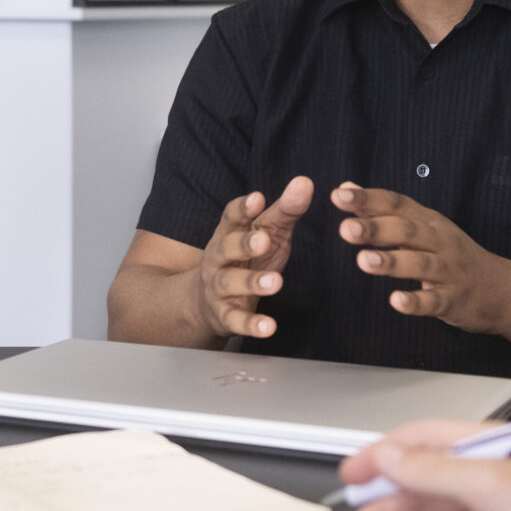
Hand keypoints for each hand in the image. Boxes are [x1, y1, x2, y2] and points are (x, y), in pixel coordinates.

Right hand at [190, 178, 313, 340]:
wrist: (205, 301)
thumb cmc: (243, 259)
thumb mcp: (266, 232)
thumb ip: (284, 210)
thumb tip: (305, 182)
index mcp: (228, 233)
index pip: (230, 217)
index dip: (242, 208)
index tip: (257, 199)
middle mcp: (218, 258)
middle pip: (226, 248)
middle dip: (243, 243)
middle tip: (263, 240)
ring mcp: (218, 287)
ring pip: (230, 283)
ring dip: (252, 282)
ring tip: (275, 282)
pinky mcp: (224, 315)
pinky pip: (235, 320)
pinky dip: (251, 324)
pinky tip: (268, 327)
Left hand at [333, 182, 510, 331]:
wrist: (501, 290)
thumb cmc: (451, 254)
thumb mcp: (422, 226)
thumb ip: (382, 211)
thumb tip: (346, 188)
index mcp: (428, 221)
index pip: (397, 204)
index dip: (368, 199)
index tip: (339, 196)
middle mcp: (440, 241)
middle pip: (408, 231)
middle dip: (377, 228)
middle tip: (346, 229)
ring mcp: (449, 271)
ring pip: (420, 264)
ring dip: (393, 262)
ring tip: (363, 261)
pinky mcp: (454, 300)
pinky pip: (434, 300)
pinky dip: (416, 301)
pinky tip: (396, 301)